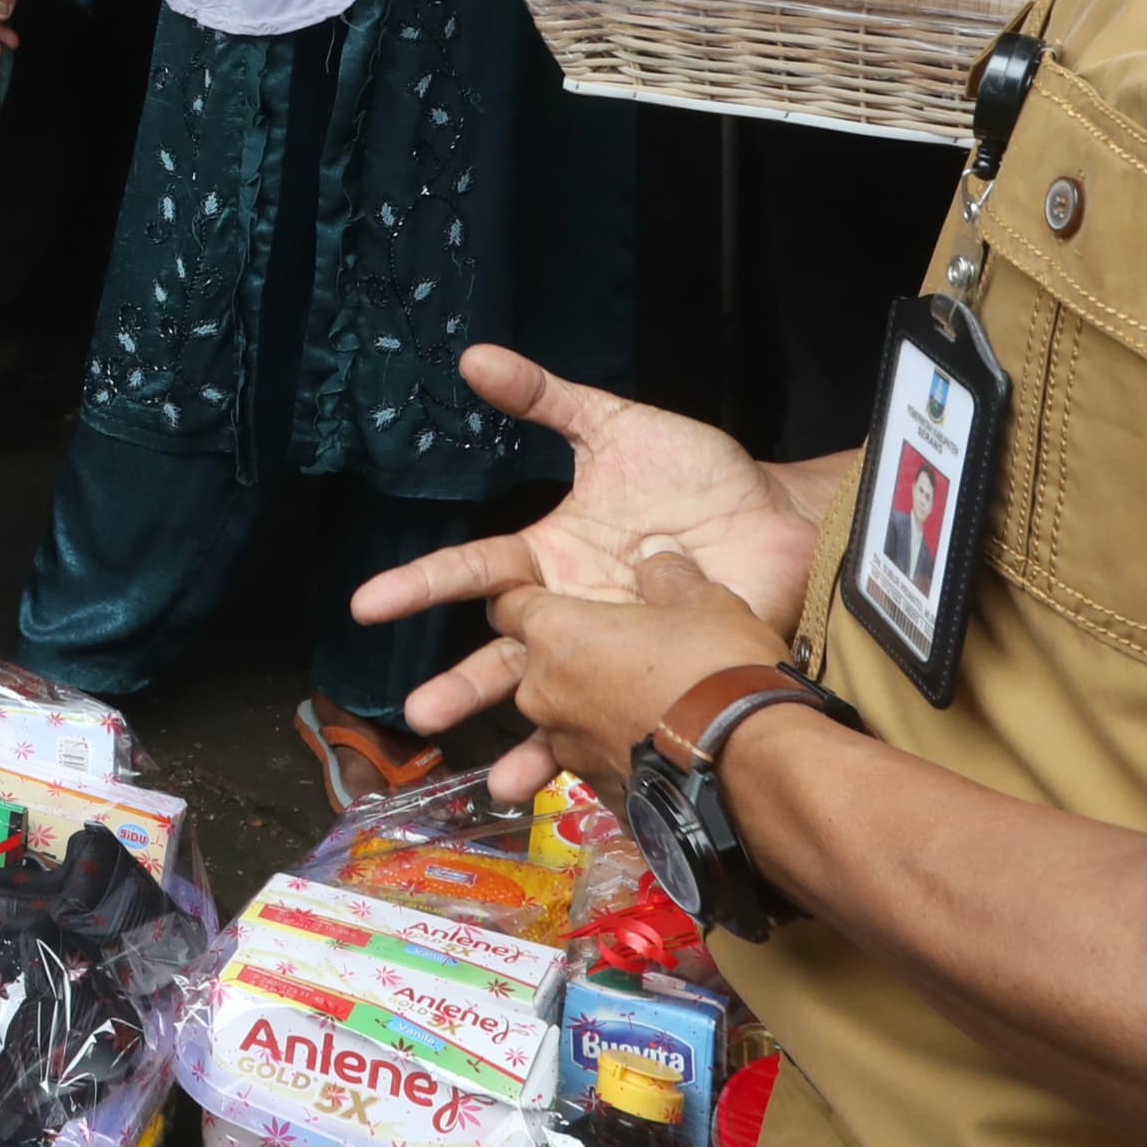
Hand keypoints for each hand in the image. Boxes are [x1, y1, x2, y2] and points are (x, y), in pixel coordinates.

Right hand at [350, 344, 840, 800]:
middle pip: (501, 655)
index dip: (420, 585)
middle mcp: (570, 611)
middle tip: (418, 713)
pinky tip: (577, 790)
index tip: (368, 604)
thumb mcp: (615, 426)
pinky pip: (618, 722)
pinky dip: (596, 759)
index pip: (473, 572)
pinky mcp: (657, 678)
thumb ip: (546, 397)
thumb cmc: (698, 473)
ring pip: (553, 704)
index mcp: (549, 555)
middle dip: (459, 685)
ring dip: (524, 743)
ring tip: (500, 782)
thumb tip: (474, 356)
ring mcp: (612, 652)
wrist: (778, 518)